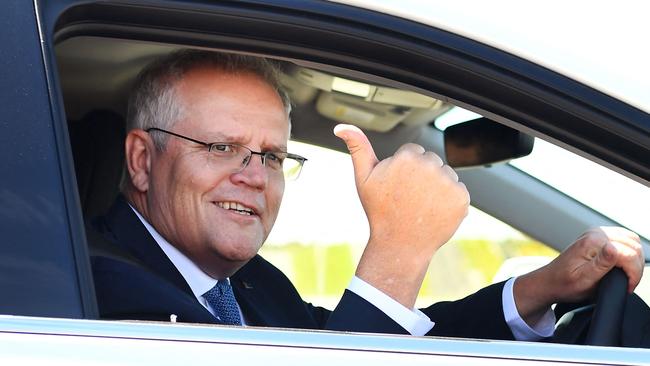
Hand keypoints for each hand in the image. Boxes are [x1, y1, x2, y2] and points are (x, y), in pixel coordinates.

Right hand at [334, 124, 469, 307]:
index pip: (413, 152)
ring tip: (421, 205)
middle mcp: (430, 166)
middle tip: (408, 198)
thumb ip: (357, 147)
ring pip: (446, 175)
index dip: (404, 170)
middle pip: (431, 161)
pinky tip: (434, 212)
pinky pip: (458, 190)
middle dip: (422, 175)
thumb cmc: (379, 211)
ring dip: (437, 187)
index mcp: (407, 157)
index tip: (397, 186)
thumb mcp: (363, 178)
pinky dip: (449, 201)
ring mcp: (448, 182)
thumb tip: (341, 127)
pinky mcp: (461, 198)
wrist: (399, 245)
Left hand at [514, 226, 643, 324]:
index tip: (627, 287)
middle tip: (628, 283)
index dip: (633, 274)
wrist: (550, 281)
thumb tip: (614, 248)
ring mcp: (597, 233)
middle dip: (636, 267)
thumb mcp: (584, 279)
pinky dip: (630, 254)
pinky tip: (624, 267)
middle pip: (634, 246)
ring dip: (635, 260)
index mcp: (593, 242)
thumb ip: (602, 264)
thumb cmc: (565, 284)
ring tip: (626, 277)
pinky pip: (625, 241)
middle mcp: (596, 233)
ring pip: (632, 241)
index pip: (630, 254)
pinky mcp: (599, 237)